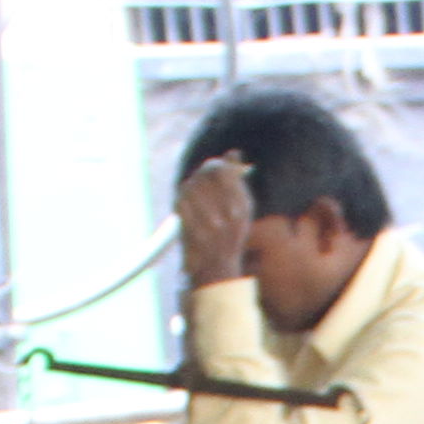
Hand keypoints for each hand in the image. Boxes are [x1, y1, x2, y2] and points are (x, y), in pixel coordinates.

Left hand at [177, 153, 254, 290]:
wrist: (216, 272)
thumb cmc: (230, 236)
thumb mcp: (242, 209)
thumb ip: (237, 180)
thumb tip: (233, 152)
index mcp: (243, 209)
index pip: (225, 172)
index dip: (215, 165)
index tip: (211, 168)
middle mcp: (230, 217)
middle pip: (207, 176)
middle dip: (200, 175)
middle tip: (197, 181)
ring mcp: (212, 226)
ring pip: (192, 187)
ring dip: (188, 188)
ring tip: (189, 194)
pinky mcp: (193, 233)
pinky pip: (181, 204)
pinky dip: (179, 202)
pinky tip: (182, 206)